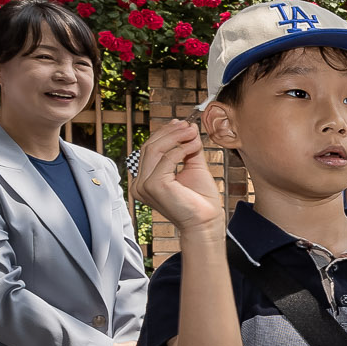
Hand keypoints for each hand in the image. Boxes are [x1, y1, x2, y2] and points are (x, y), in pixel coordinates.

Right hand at [131, 116, 223, 232]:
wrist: (206, 221)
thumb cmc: (200, 199)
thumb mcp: (192, 167)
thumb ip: (187, 148)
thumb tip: (188, 127)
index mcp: (144, 181)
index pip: (149, 150)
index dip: (164, 134)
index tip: (180, 124)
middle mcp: (140, 184)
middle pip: (149, 147)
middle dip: (170, 133)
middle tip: (188, 125)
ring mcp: (143, 186)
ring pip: (154, 150)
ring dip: (175, 137)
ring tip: (192, 132)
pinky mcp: (153, 186)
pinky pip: (166, 159)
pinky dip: (182, 149)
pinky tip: (195, 145)